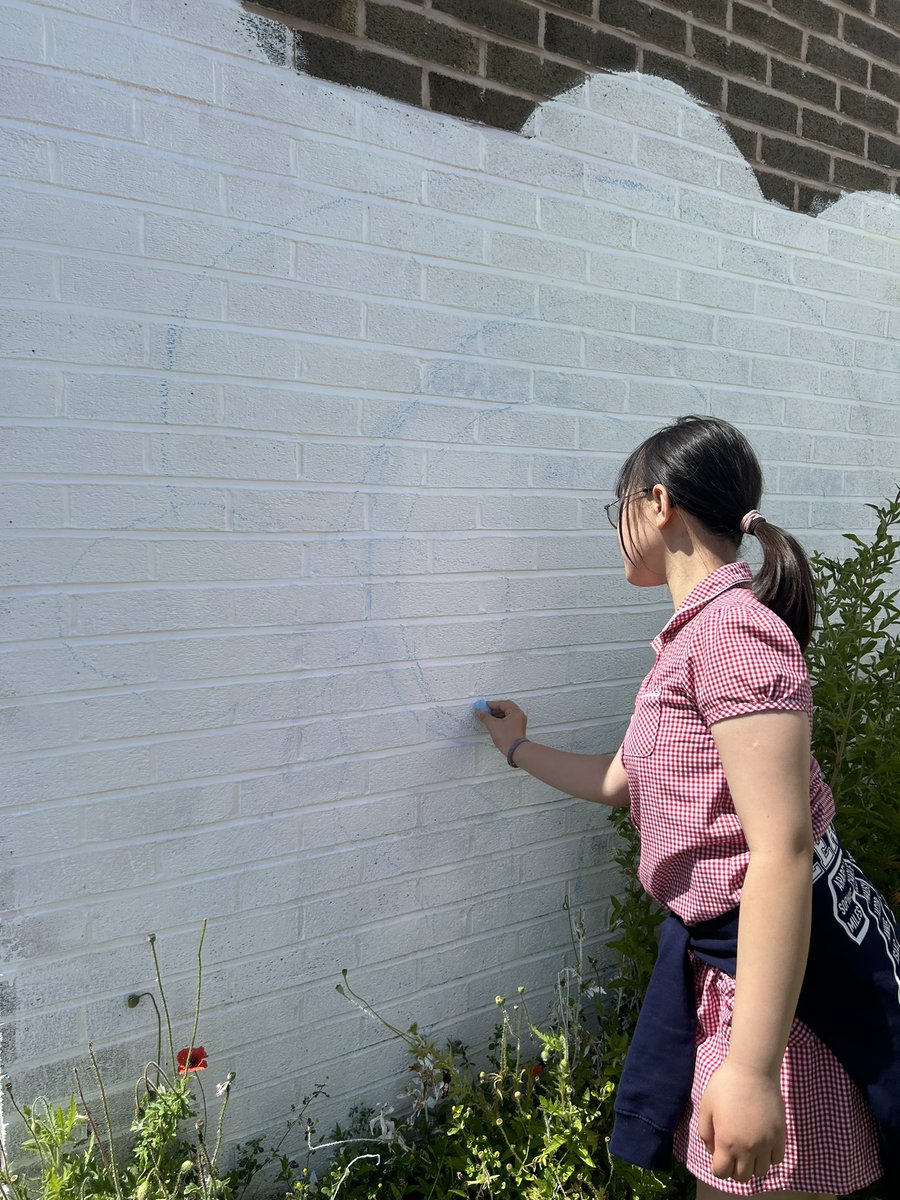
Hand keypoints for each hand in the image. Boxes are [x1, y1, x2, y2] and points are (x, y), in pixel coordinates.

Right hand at [474, 699, 526, 758]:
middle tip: (486, 711)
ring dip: (498, 714)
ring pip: (507, 713)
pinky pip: (509, 719)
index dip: (491, 704)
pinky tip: (495, 723)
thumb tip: (479, 712)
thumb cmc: (508, 738)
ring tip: (489, 717)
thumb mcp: (493, 725)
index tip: (483, 706)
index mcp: (515, 712)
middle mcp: (519, 715)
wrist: (515, 751)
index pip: (502, 703)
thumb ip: (485, 717)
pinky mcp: (518, 728)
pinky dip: (501, 719)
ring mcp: (519, 722)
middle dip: (494, 709)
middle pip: (506, 707)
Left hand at [698, 1059, 785, 1182]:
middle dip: (734, 1170)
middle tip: (732, 1155)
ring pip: (761, 1172)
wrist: (753, 1070)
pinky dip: (770, 1158)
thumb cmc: (726, 1085)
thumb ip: (705, 1132)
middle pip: (742, 1177)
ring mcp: (766, 1143)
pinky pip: (777, 1159)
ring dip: (753, 1165)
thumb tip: (711, 1150)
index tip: (717, 1158)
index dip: (717, 1168)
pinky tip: (763, 1145)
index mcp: (727, 1142)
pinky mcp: (780, 1136)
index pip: (721, 1173)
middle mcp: (747, 1148)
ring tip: (748, 1150)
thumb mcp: (706, 1106)